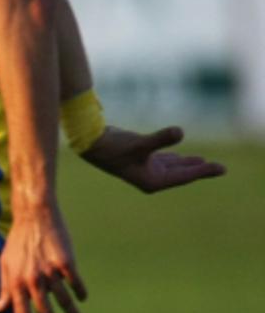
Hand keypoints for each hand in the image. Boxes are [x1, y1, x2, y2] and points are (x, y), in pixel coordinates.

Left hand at [0, 203, 86, 312]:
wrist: (34, 215)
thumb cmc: (17, 241)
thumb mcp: (4, 264)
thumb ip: (5, 288)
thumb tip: (0, 308)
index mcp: (16, 282)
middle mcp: (32, 280)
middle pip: (45, 312)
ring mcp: (50, 271)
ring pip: (64, 301)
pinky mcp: (66, 262)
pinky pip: (75, 283)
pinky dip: (80, 293)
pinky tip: (82, 298)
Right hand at [81, 125, 225, 192]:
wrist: (90, 143)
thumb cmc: (113, 147)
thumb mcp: (139, 143)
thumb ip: (161, 139)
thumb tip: (181, 132)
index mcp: (152, 181)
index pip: (184, 177)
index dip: (203, 171)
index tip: (221, 169)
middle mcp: (150, 177)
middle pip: (182, 174)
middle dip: (200, 170)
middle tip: (221, 169)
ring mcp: (145, 168)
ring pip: (173, 167)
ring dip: (188, 164)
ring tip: (205, 162)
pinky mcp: (141, 158)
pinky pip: (164, 160)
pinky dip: (176, 159)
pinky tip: (182, 156)